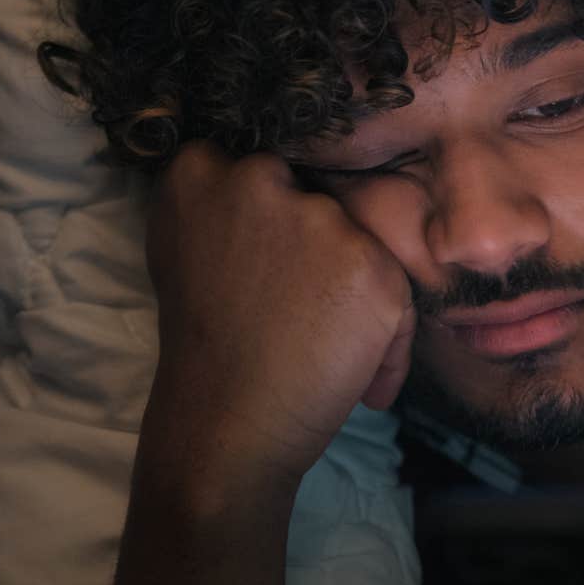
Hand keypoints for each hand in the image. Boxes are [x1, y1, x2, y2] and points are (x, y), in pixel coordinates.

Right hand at [143, 141, 414, 482]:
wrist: (224, 424)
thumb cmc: (205, 348)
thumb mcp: (186, 251)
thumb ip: (219, 206)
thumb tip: (267, 179)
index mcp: (200, 173)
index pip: (257, 160)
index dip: (271, 211)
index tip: (265, 260)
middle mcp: (259, 179)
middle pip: (314, 196)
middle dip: (314, 247)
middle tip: (292, 309)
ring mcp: (318, 219)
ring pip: (358, 244)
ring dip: (353, 294)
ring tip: (318, 349)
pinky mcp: (370, 264)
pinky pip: (398, 301)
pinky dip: (388, 347)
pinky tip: (357, 384)